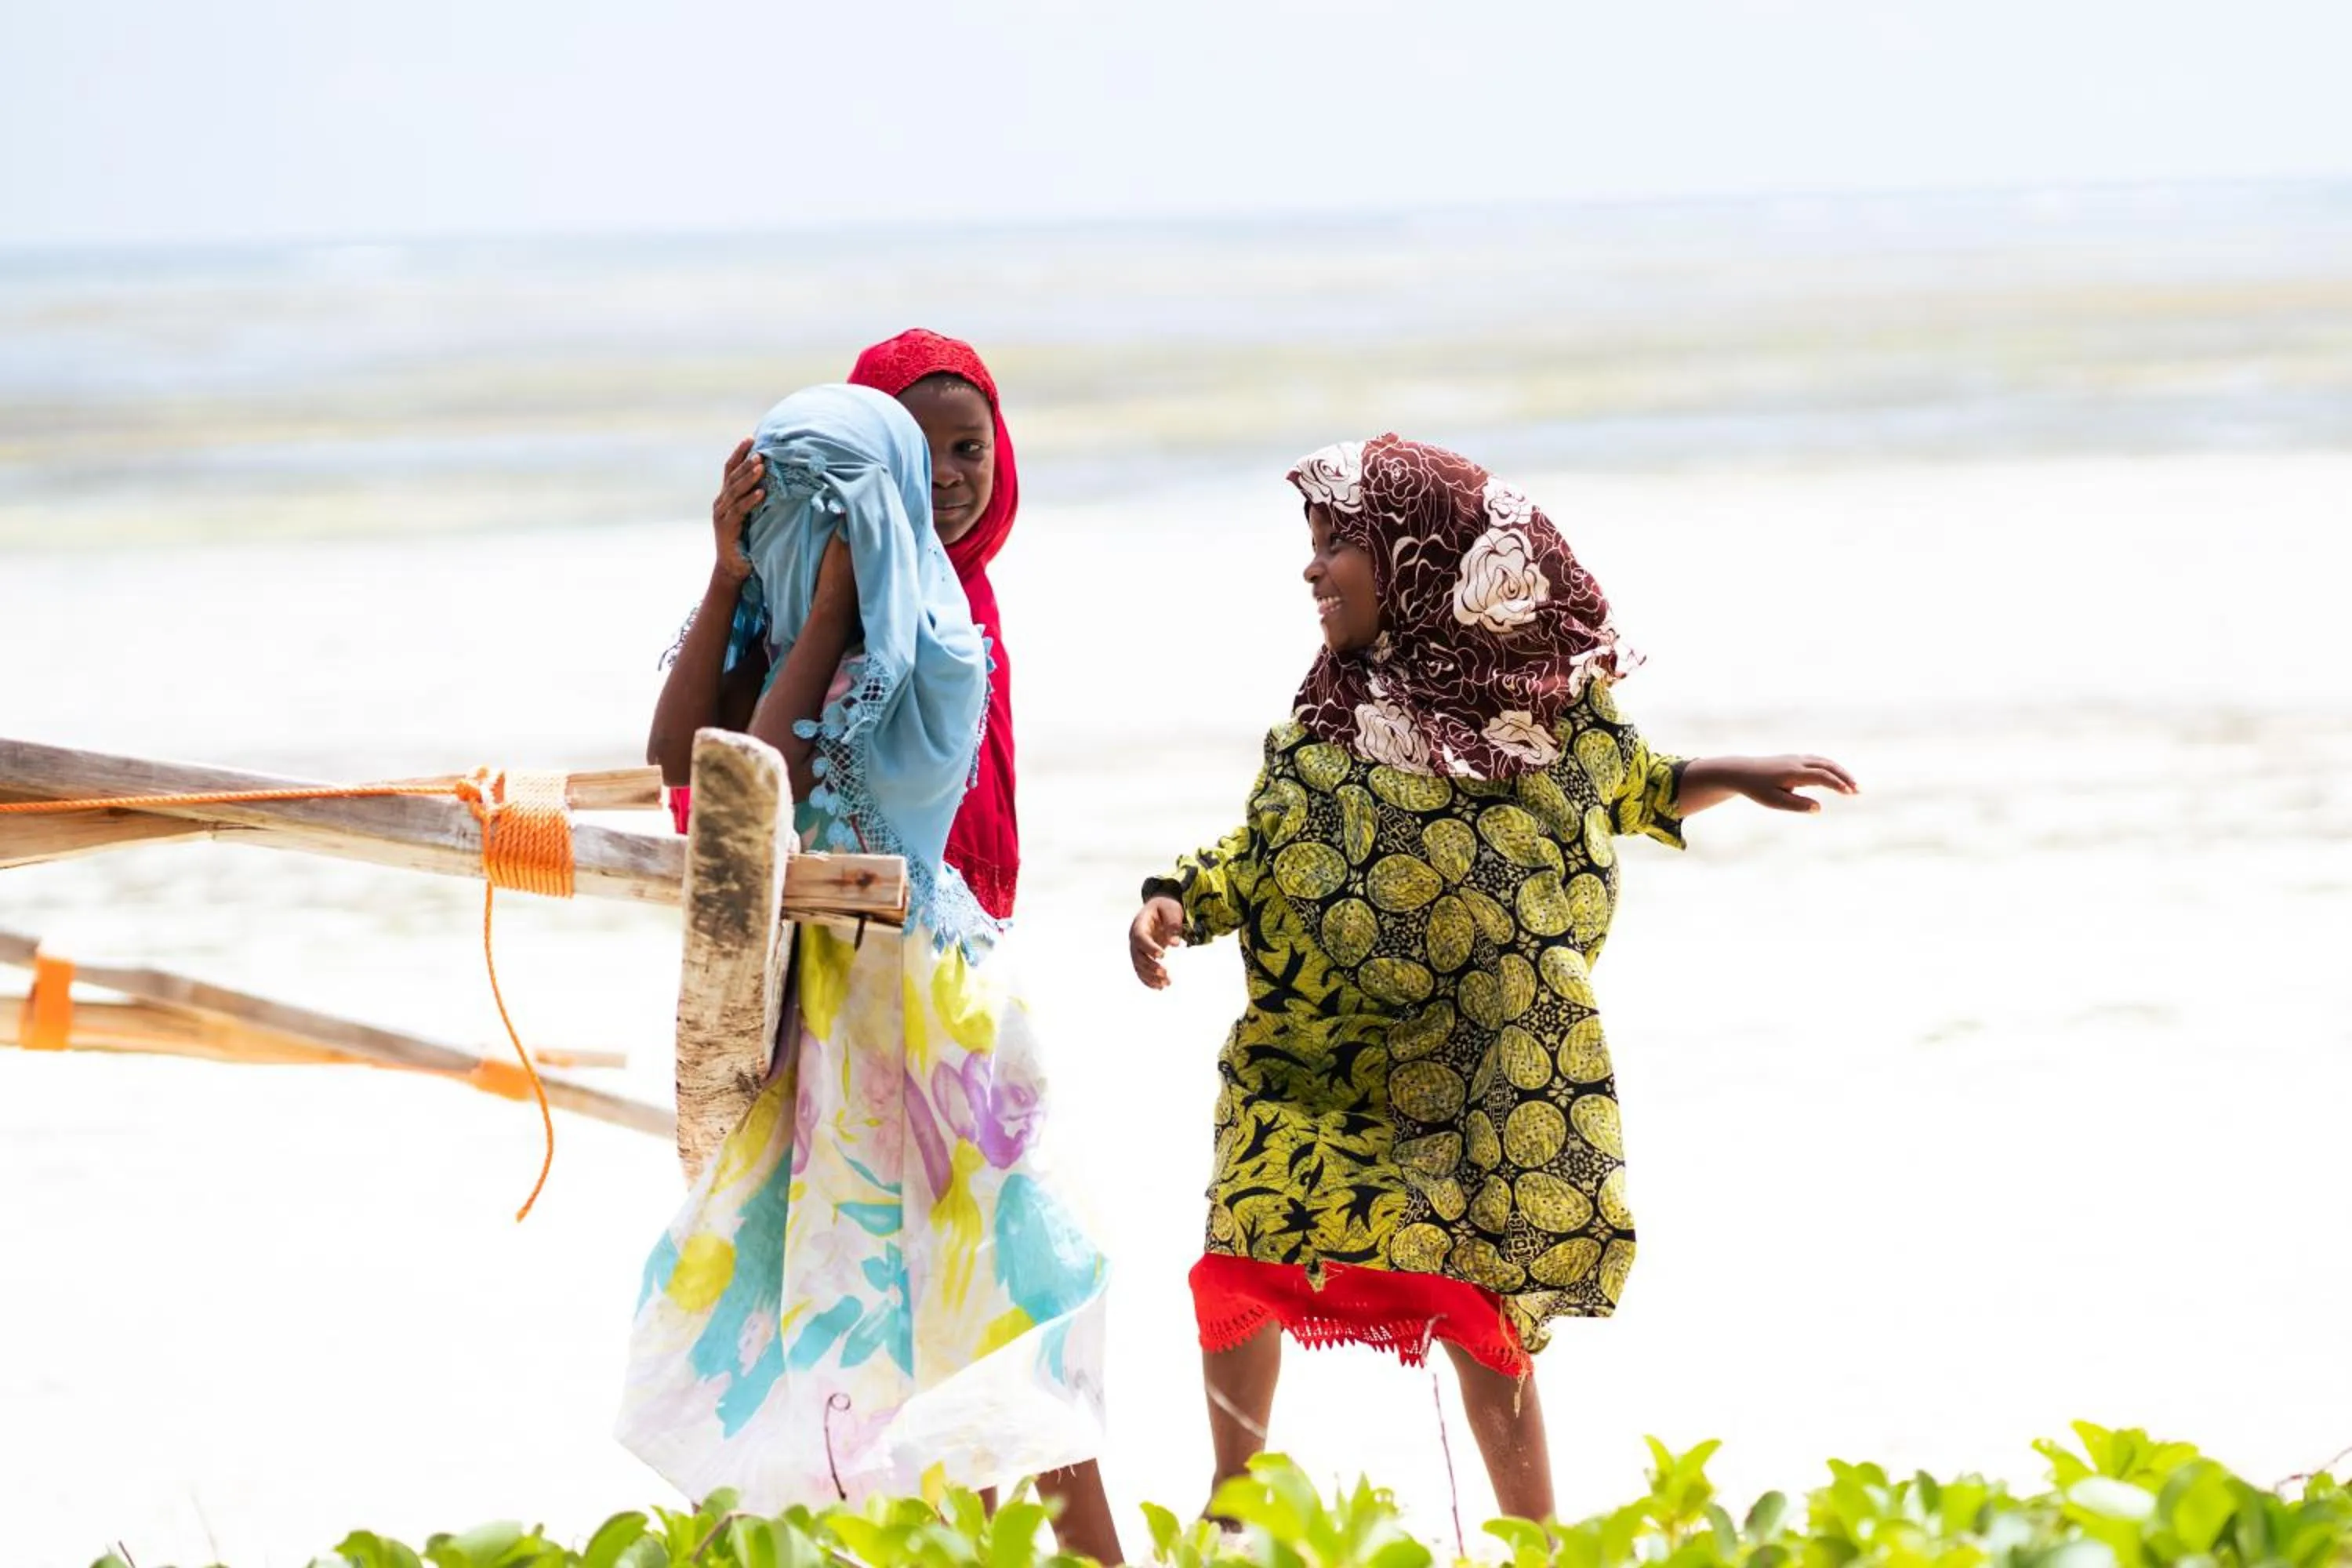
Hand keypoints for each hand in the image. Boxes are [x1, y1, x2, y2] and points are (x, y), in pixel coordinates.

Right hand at [710, 437, 763, 583]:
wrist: (733, 567)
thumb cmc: (747, 540)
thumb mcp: (751, 514)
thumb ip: (756, 498)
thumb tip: (775, 479)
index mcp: (726, 496)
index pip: (730, 469)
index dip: (739, 453)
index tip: (751, 438)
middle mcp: (721, 502)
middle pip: (732, 477)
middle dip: (746, 462)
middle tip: (760, 451)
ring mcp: (721, 515)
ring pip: (735, 491)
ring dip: (749, 478)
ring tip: (761, 466)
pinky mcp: (726, 528)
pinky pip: (739, 511)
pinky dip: (750, 500)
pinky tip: (761, 492)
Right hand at [1130, 896, 1186, 989]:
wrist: (1159, 908)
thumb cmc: (1166, 907)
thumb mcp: (1172, 910)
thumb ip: (1173, 925)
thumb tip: (1175, 943)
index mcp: (1139, 924)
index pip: (1141, 938)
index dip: (1149, 947)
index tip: (1163, 955)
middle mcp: (1134, 938)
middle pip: (1137, 955)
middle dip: (1150, 966)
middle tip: (1165, 974)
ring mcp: (1136, 948)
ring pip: (1139, 966)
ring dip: (1150, 977)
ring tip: (1166, 984)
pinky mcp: (1142, 956)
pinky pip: (1141, 970)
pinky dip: (1148, 980)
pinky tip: (1159, 987)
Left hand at [1716, 754, 1858, 813]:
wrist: (1742, 771)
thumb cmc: (1757, 789)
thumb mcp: (1774, 801)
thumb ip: (1797, 805)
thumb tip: (1819, 808)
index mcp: (1794, 772)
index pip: (1822, 776)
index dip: (1838, 784)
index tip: (1850, 793)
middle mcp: (1798, 762)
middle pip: (1828, 766)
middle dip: (1845, 777)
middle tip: (1859, 790)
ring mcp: (1797, 758)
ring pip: (1825, 762)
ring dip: (1840, 772)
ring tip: (1852, 786)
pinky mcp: (1796, 759)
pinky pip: (1819, 761)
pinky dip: (1831, 768)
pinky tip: (1837, 777)